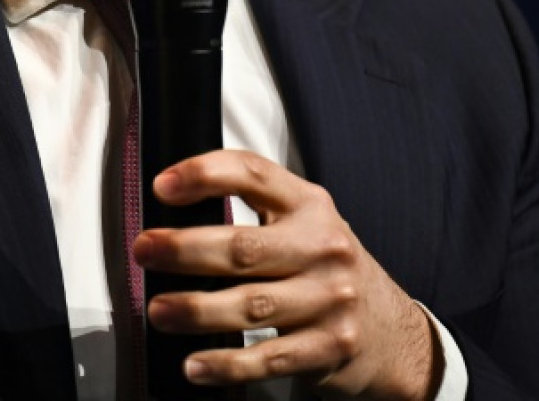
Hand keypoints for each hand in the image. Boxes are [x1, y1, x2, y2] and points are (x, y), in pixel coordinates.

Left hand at [132, 150, 440, 398]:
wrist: (394, 332)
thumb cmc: (325, 268)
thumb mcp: (303, 224)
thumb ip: (254, 209)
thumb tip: (172, 210)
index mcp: (309, 205)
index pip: (253, 174)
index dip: (204, 174)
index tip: (162, 186)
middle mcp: (323, 247)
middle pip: (244, 247)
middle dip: (186, 248)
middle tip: (144, 250)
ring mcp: (330, 299)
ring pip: (251, 305)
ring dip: (197, 310)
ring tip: (158, 310)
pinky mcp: (330, 347)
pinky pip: (268, 358)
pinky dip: (227, 364)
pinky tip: (195, 364)